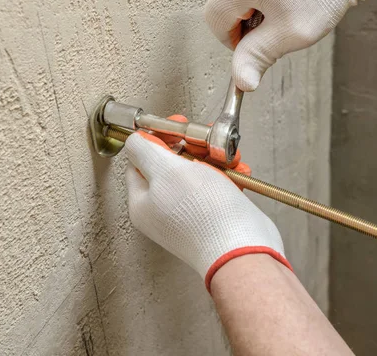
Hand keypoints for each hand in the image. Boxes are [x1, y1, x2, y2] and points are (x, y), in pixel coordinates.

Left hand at [124, 129, 290, 291]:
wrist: (243, 248)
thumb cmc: (205, 216)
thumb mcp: (166, 171)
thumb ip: (144, 151)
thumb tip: (134, 141)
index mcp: (143, 202)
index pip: (139, 161)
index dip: (157, 138)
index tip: (176, 127)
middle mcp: (163, 210)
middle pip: (171, 164)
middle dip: (192, 147)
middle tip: (206, 142)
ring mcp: (189, 214)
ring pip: (198, 172)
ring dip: (215, 160)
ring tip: (228, 159)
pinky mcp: (214, 216)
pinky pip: (218, 186)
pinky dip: (229, 175)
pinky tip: (238, 172)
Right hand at [205, 0, 376, 90]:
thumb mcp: (291, 33)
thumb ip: (259, 57)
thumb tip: (242, 82)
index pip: (214, 21)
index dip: (233, 40)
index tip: (253, 44)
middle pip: (217, 0)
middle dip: (238, 18)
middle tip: (270, 22)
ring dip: (244, 0)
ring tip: (277, 1)